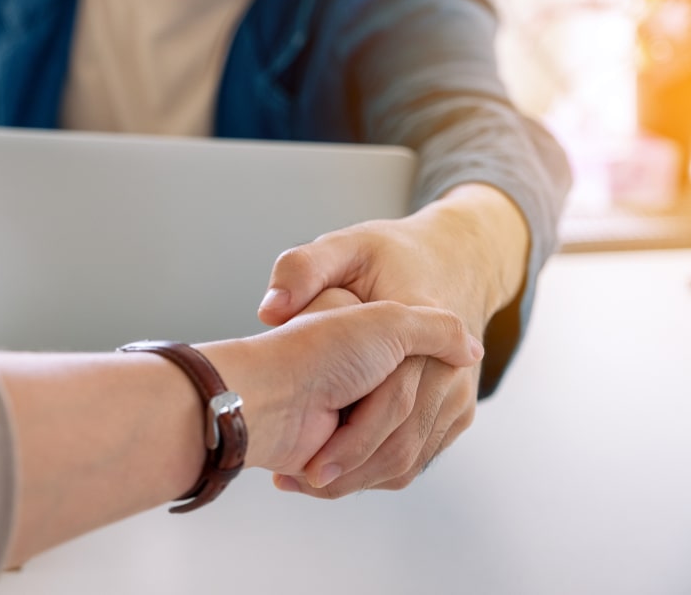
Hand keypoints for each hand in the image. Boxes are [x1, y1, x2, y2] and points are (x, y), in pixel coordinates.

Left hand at [256, 184, 527, 495]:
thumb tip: (270, 309)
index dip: (347, 441)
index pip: (390, 402)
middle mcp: (448, 371)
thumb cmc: (384, 260)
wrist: (441, 266)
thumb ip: (304, 270)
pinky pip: (414, 462)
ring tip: (301, 479)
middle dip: (345, 469)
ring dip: (354, 479)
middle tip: (295, 480)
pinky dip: (371, 476)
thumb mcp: (345, 247)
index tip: (304, 465)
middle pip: (397, 443)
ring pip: (405, 462)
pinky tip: (325, 473)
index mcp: (422, 334)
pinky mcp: (451, 417)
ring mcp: (455, 398)